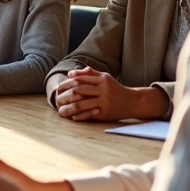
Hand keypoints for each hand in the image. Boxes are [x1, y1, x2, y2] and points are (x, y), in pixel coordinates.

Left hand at [55, 66, 169, 120]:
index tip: (59, 88)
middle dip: (65, 95)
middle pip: (79, 90)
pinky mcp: (105, 112)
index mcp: (102, 79)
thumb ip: (89, 74)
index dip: (67, 83)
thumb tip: (71, 73)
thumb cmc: (114, 89)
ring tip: (61, 110)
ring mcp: (104, 101)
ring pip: (81, 104)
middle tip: (57, 99)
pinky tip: (72, 116)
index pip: (80, 79)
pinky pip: (88, 114)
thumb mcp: (104, 78)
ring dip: (69, 108)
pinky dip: (78, 116)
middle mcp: (103, 89)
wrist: (132, 101)